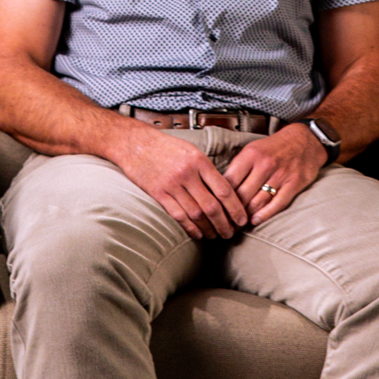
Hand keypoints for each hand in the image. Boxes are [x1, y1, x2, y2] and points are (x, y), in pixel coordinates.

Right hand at [105, 122, 249, 239]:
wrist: (135, 143)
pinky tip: (197, 233)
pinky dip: (190, 228)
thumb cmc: (165, 146)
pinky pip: (178, 215)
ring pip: (196, 214)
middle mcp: (187, 173)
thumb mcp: (191, 150)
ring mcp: (172, 184)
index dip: (236, 208)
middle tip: (231, 233)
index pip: (224, 190)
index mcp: (200, 161)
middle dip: (224, 223)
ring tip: (216, 235)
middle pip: (212, 206)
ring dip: (208, 228)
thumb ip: (206, 169)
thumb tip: (224, 190)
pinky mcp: (159, 193)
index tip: (242, 219)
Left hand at [223, 123, 325, 225]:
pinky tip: (255, 220)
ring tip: (238, 222)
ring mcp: (280, 175)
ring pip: (258, 201)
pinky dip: (264, 215)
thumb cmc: (275, 147)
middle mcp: (265, 164)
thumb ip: (239, 167)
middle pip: (242, 194)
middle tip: (226, 219)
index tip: (217, 206)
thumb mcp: (253, 148)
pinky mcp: (294, 184)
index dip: (221, 196)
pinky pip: (277, 204)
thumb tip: (221, 187)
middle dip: (233, 209)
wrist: (306, 140)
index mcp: (251, 154)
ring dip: (247, 214)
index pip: (230, 180)